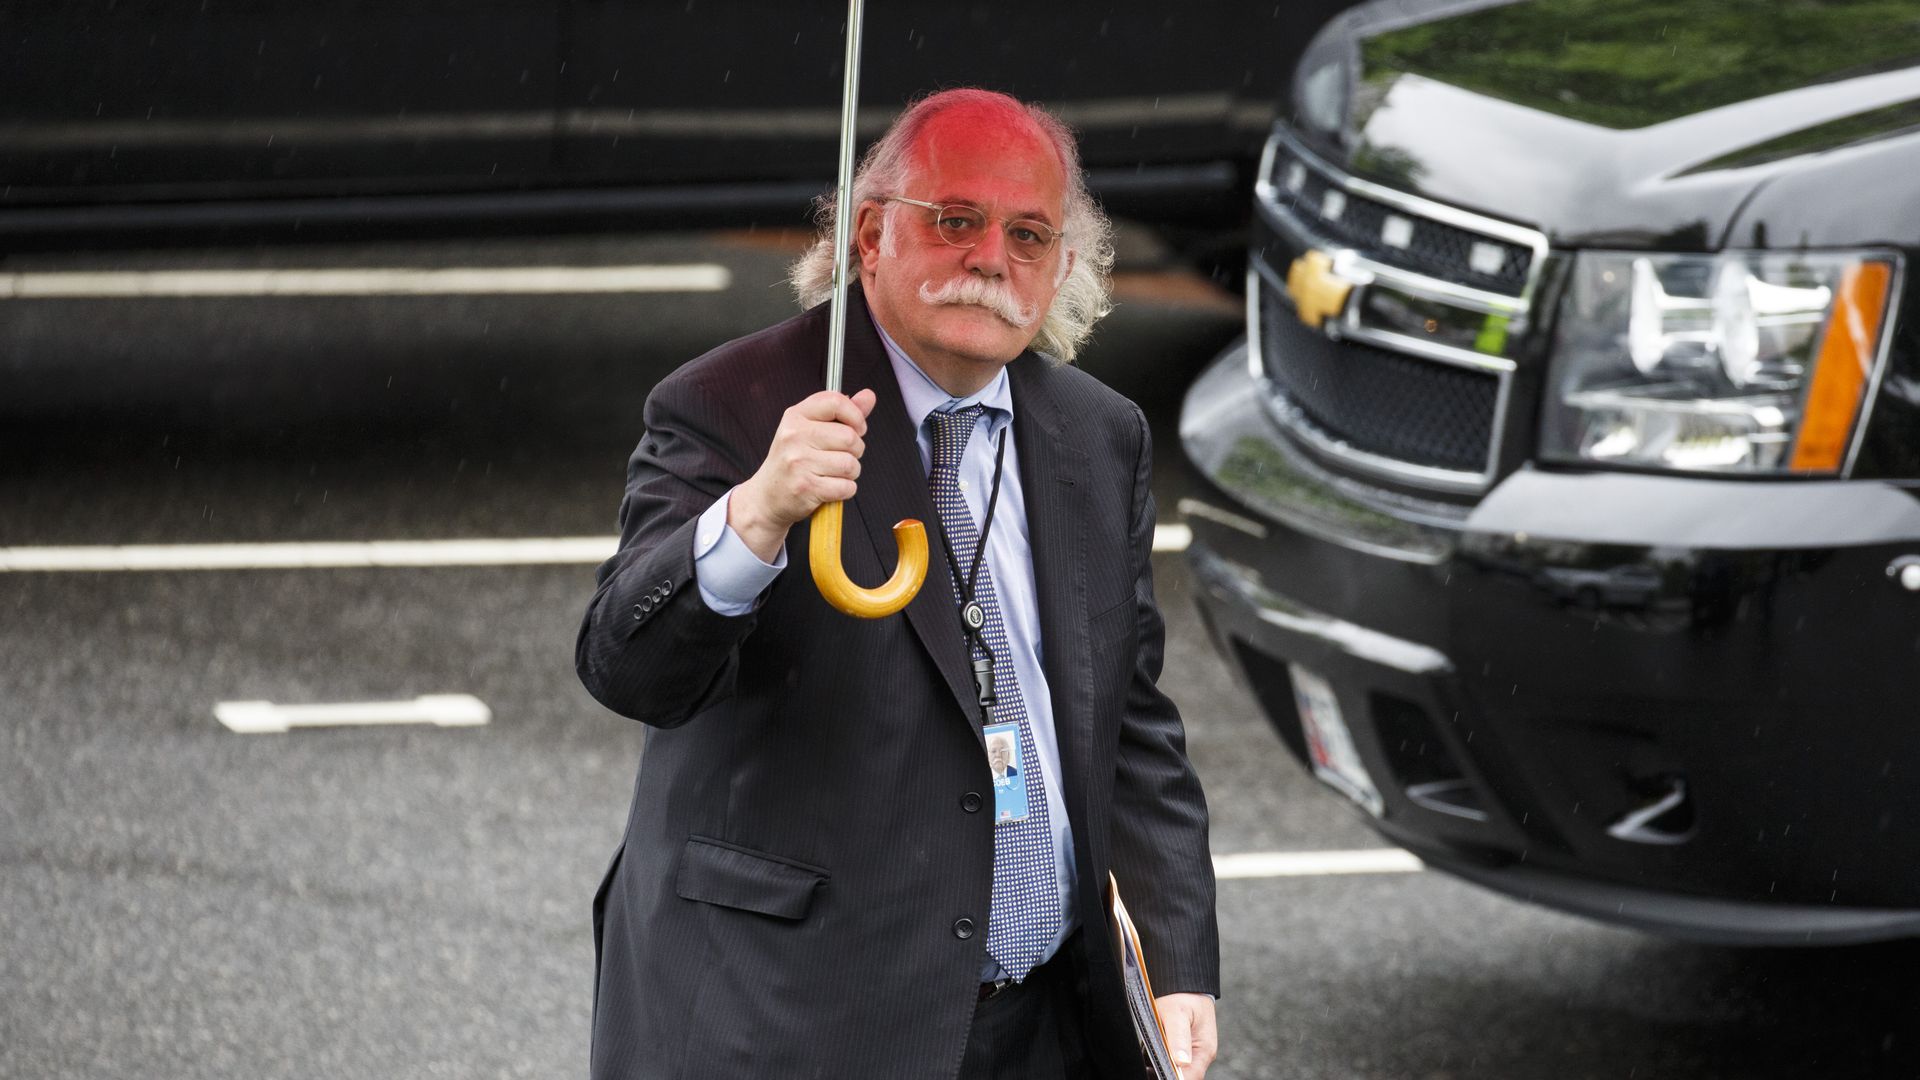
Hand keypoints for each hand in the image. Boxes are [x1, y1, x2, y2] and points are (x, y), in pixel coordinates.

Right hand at [730, 388, 876, 561]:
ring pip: (850, 464)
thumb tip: (869, 396)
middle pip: (850, 437)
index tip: (857, 428)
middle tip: (841, 456)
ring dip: (850, 473)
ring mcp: (798, 462)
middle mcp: (794, 436)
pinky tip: (830, 488)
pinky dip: (845, 490)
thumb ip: (842, 414)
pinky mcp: (805, 487)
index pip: (836, 402)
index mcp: (796, 416)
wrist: (767, 497)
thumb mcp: (810, 430)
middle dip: (855, 451)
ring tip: (833, 473)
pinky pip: (846, 487)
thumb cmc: (792, 462)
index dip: (855, 416)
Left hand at [1156, 993, 1217, 1078]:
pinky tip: (1150, 1049)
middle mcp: (1200, 1054)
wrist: (1185, 980)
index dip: (1173, 1078)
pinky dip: (1160, 1057)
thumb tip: (1181, 1061)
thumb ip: (1178, 1037)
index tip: (1154, 1071)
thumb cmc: (1183, 994)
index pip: (1190, 1077)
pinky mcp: (1183, 1046)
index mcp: (1204, 1050)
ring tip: (1148, 1054)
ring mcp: (1192, 1051)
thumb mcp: (1177, 1013)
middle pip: (1183, 1075)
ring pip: (1176, 1068)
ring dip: (1161, 1065)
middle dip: (1164, 1073)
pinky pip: (1172, 1059)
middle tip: (1148, 1064)